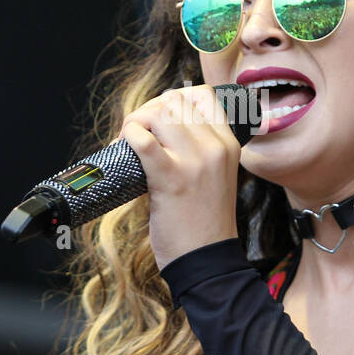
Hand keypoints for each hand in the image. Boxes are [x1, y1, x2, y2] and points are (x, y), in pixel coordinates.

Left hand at [119, 85, 241, 271]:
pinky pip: (143, 139)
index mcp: (228, 145)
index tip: (160, 116)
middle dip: (149, 111)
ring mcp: (195, 161)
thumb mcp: (216, 176)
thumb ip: (199, 150)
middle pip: (175, 102)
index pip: (203, 95)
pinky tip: (125, 146)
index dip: (175, 98)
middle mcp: (215, 147)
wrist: (207, 259)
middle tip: (137, 132)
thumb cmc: (205, 222)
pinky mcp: (170, 177)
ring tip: (129, 141)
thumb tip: (159, 126)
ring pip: (159, 114)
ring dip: (136, 122)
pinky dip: (129, 136)